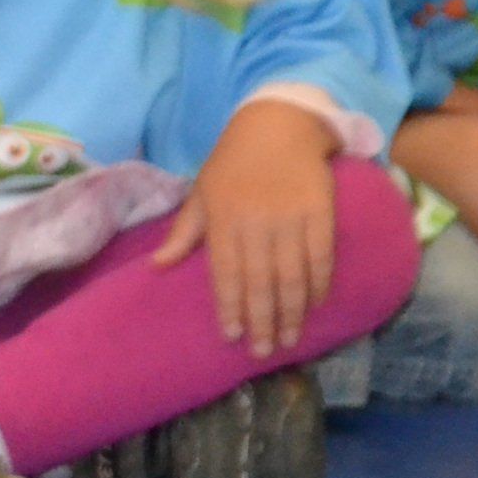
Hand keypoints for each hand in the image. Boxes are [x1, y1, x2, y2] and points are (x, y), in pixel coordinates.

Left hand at [155, 101, 341, 355]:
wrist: (278, 125)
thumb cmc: (231, 163)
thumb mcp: (201, 192)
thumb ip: (184, 233)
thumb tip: (156, 267)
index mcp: (223, 218)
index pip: (226, 272)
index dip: (229, 306)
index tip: (231, 336)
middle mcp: (256, 220)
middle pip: (261, 280)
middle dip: (262, 320)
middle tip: (264, 351)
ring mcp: (291, 216)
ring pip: (293, 274)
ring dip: (293, 311)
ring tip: (290, 339)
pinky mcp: (321, 210)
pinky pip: (322, 255)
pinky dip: (319, 283)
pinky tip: (314, 304)